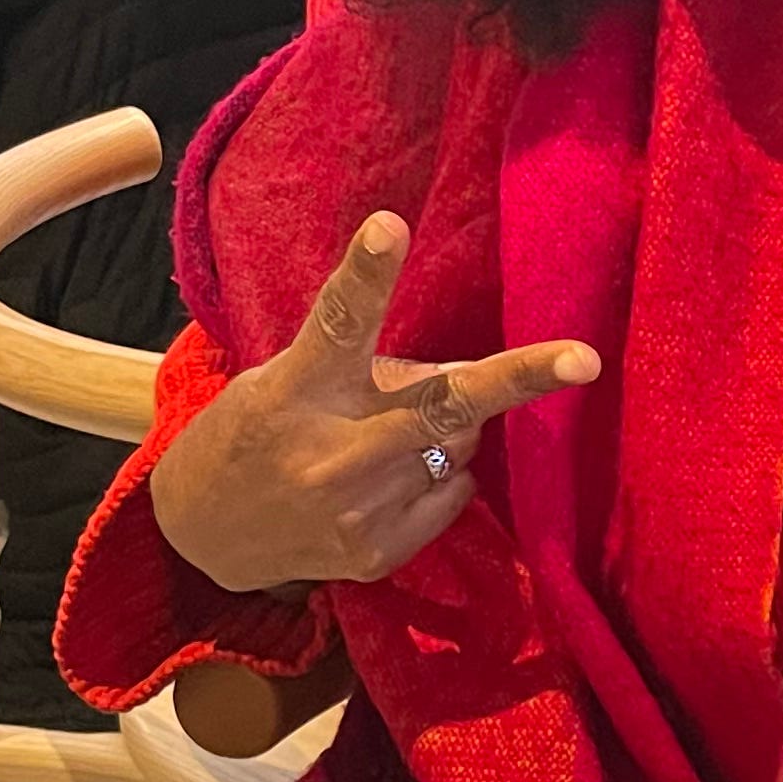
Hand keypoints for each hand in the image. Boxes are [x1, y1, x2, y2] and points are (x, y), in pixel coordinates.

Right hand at [150, 212, 597, 596]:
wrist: (199, 539)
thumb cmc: (253, 435)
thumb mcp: (284, 383)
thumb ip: (365, 371)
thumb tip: (460, 377)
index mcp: (295, 389)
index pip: (336, 321)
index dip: (368, 273)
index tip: (390, 226)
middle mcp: (329, 453)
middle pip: (436, 406)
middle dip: (516, 380)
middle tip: (583, 359)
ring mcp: (356, 512)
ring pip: (458, 445)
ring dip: (446, 428)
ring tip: (383, 435)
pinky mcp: (377, 555)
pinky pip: (453, 491)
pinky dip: (440, 473)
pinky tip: (387, 477)